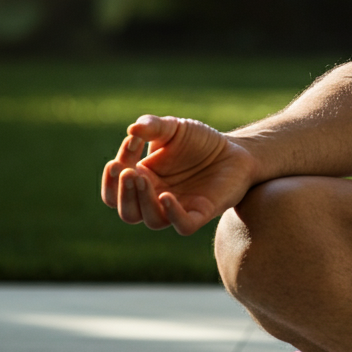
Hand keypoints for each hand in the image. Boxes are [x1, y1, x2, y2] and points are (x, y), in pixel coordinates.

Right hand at [101, 115, 257, 235]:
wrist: (235, 150)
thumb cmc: (200, 142)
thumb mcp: (173, 128)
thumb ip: (152, 126)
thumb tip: (132, 129)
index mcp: (144, 180)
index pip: (117, 184)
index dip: (115, 168)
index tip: (133, 140)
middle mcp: (157, 199)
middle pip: (127, 211)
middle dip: (121, 192)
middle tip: (126, 171)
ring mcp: (179, 208)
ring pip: (151, 220)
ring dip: (141, 201)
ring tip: (141, 178)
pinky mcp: (201, 213)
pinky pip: (183, 225)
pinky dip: (172, 214)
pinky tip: (166, 196)